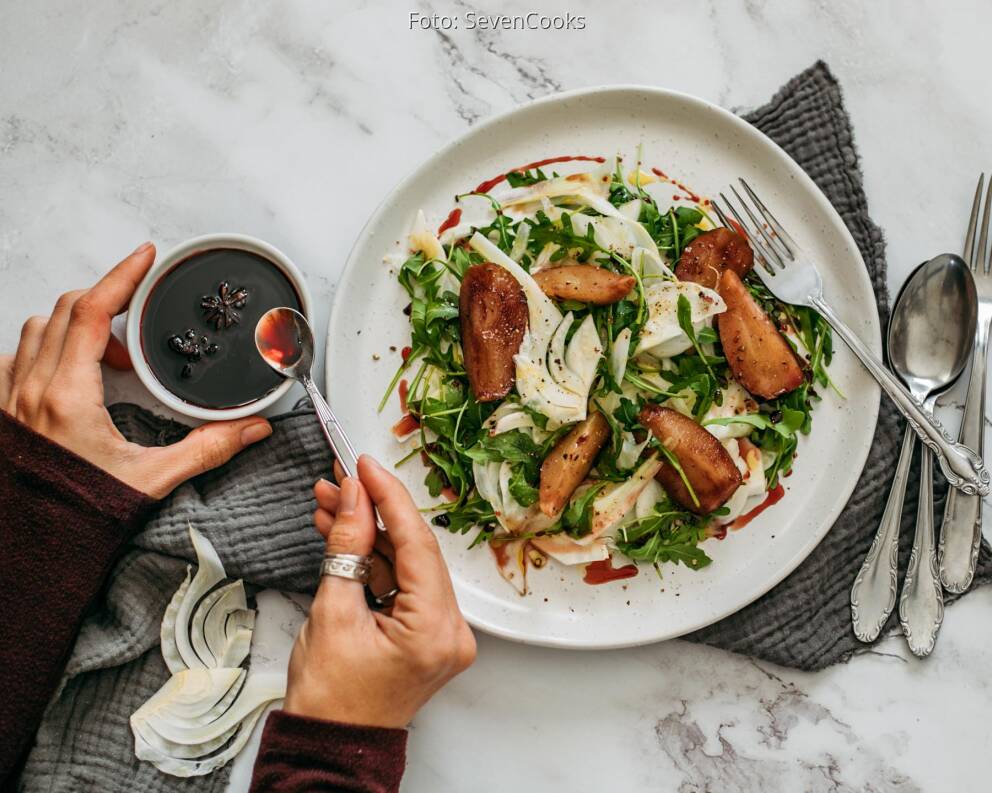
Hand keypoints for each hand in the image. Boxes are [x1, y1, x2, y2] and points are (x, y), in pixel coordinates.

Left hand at [0, 242, 273, 498]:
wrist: (34, 547)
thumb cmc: (81, 512)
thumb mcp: (152, 478)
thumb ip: (207, 449)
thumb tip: (252, 429)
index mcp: (67, 396)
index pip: (91, 312)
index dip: (122, 276)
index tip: (145, 257)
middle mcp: (31, 389)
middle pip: (64, 310)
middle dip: (105, 301)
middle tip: (138, 315)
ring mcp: (10, 398)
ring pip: (36, 329)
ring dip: (73, 325)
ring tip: (109, 355)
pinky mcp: (3, 410)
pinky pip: (14, 358)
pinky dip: (43, 348)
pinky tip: (65, 371)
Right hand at [284, 455, 475, 727]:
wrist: (329, 747)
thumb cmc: (330, 703)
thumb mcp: (331, 614)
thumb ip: (345, 548)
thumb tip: (352, 499)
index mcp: (436, 631)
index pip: (416, 544)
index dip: (388, 498)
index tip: (364, 466)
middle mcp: (450, 632)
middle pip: (413, 551)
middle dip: (372, 513)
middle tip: (341, 481)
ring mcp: (441, 634)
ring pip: (404, 564)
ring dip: (366, 535)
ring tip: (330, 503)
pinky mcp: (426, 634)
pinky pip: (400, 584)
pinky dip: (371, 561)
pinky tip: (343, 535)